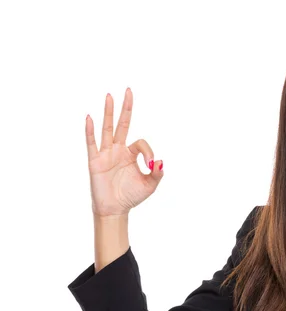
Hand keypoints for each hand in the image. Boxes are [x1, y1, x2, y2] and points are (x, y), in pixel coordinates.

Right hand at [85, 88, 163, 217]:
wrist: (115, 210)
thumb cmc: (131, 196)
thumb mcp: (150, 185)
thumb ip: (157, 173)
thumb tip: (161, 161)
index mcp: (131, 154)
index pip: (141, 143)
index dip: (149, 152)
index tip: (152, 165)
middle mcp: (118, 150)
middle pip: (122, 124)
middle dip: (126, 108)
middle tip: (129, 90)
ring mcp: (106, 154)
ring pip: (107, 129)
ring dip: (109, 113)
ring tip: (110, 96)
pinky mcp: (95, 161)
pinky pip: (92, 143)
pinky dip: (90, 131)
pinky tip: (90, 117)